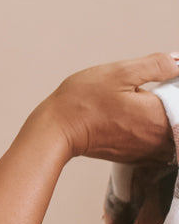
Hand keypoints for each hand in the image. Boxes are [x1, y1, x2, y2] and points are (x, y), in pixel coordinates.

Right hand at [41, 52, 178, 164]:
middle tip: (159, 92)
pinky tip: (143, 122)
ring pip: (172, 137)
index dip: (177, 90)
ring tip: (149, 107)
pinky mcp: (134, 157)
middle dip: (174, 108)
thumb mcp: (120, 72)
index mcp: (158, 116)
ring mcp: (146, 151)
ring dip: (169, 123)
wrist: (57, 131)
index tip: (169, 82)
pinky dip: (158, 136)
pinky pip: (159, 149)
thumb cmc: (83, 102)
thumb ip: (156, 65)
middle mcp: (157, 139)